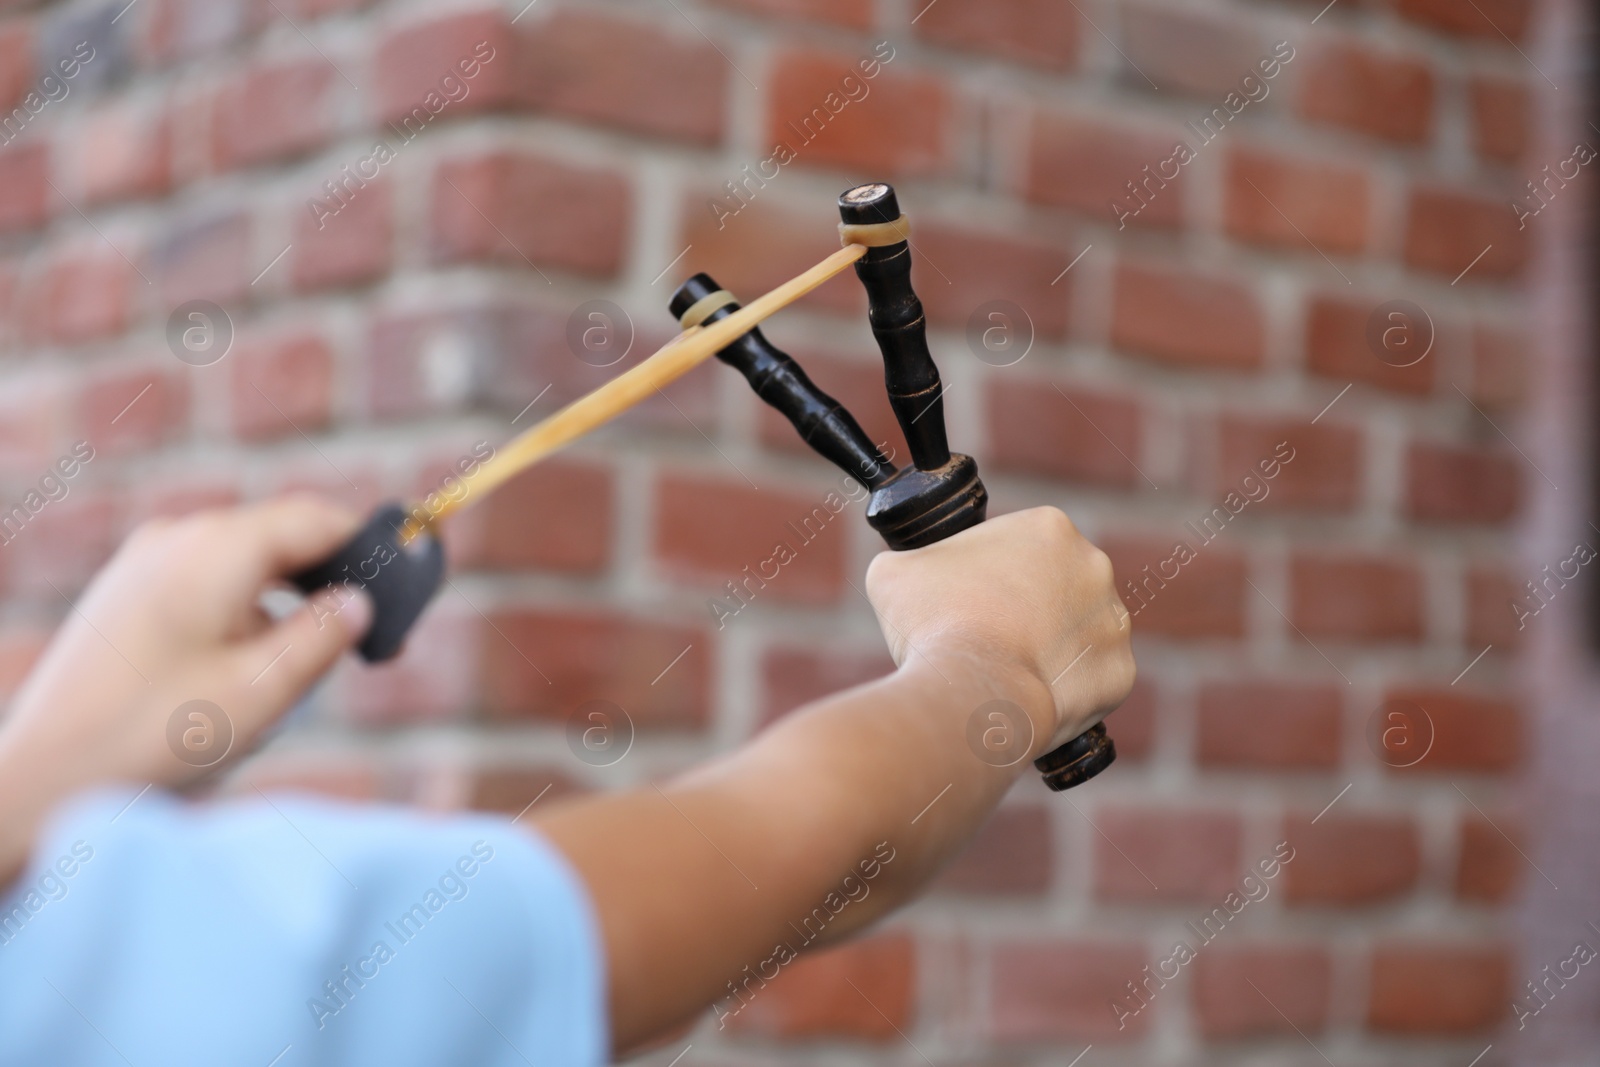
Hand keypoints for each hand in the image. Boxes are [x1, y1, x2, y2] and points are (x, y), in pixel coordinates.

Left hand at [0, 495, 371, 880]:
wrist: (41, 780)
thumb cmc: (154, 735)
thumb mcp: (264, 691)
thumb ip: (323, 637)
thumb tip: (358, 602)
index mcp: (217, 548)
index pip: (316, 519)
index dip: (370, 547)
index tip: (410, 582)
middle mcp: (177, 539)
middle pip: (280, 539)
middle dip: (330, 582)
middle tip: (370, 640)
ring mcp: (142, 565)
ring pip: (244, 568)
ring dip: (287, 606)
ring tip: (305, 670)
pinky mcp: (123, 599)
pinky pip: (207, 589)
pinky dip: (245, 617)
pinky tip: (246, 676)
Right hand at [863, 506, 1133, 750]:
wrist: (973, 692)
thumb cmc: (935, 624)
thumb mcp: (894, 572)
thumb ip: (909, 561)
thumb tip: (906, 572)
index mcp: (1048, 527)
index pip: (1021, 546)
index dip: (991, 573)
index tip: (970, 599)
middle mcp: (1095, 566)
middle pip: (1058, 586)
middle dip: (1029, 608)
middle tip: (989, 635)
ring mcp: (1114, 621)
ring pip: (1080, 633)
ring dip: (1052, 647)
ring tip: (1009, 671)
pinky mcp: (1120, 673)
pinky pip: (1091, 681)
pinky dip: (1066, 691)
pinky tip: (1031, 696)